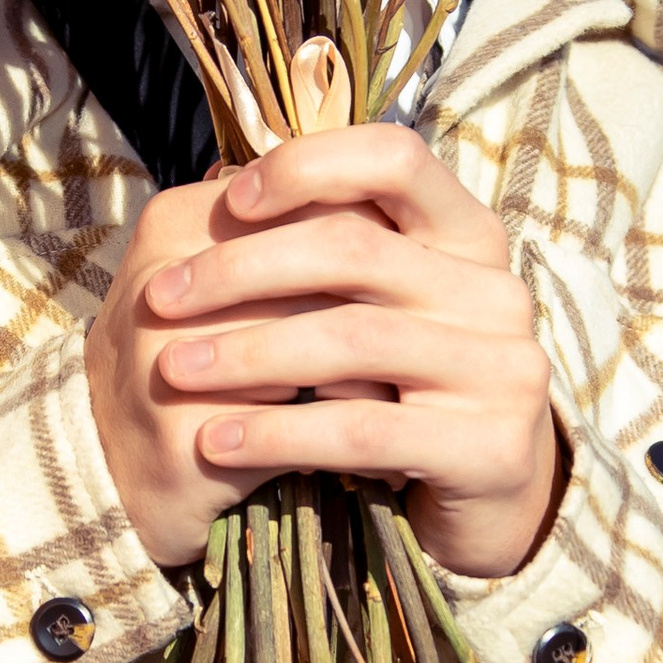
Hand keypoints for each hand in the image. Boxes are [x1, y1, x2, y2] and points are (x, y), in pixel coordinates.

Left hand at [84, 125, 562, 579]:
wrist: (482, 503)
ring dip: (246, 353)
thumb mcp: (372, 306)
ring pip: (351, 339)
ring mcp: (502, 370)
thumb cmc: (402, 389)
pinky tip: (218, 441)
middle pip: (354, 249)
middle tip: (159, 298)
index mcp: (468, 236)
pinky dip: (277, 432)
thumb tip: (220, 184)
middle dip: (241, 270)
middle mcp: (497, 292)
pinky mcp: (489, 447)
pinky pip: (361, 431)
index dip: (308, 167)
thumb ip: (322, 247)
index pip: (395, 158)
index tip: (232, 201)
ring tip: (174, 370)